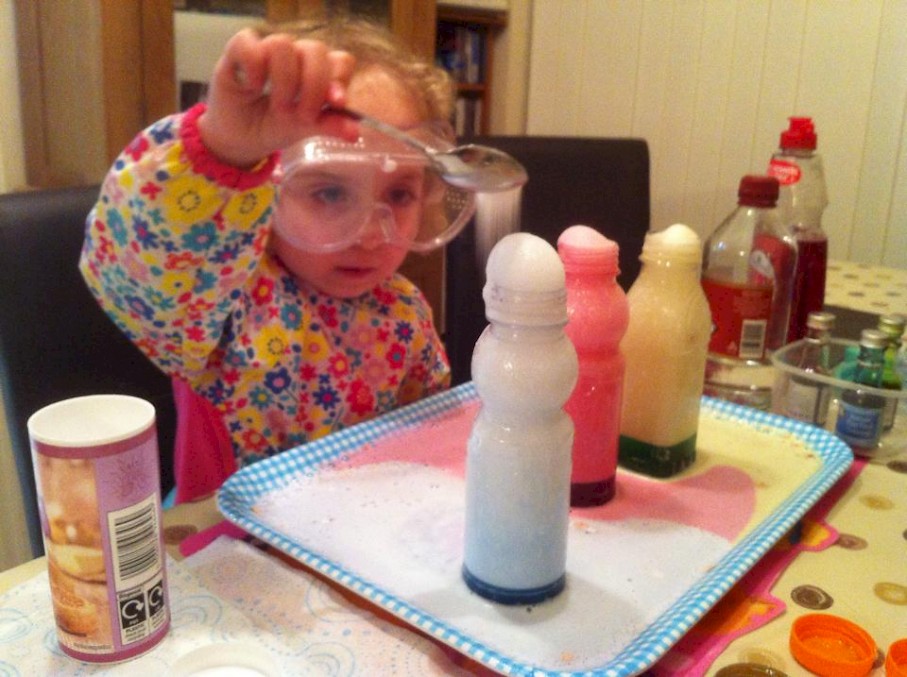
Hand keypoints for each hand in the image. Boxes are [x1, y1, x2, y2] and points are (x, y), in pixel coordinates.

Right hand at [198, 29, 356, 167]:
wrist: (240, 137)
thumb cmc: (274, 126)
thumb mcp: (304, 129)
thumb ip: (329, 125)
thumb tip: (354, 132)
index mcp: (318, 71)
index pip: (339, 60)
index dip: (339, 78)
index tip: (336, 103)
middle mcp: (296, 55)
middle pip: (315, 50)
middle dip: (312, 86)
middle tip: (301, 115)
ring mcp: (269, 49)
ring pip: (283, 45)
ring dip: (283, 82)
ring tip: (279, 107)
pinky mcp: (240, 48)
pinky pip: (250, 45)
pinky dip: (254, 69)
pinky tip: (253, 88)